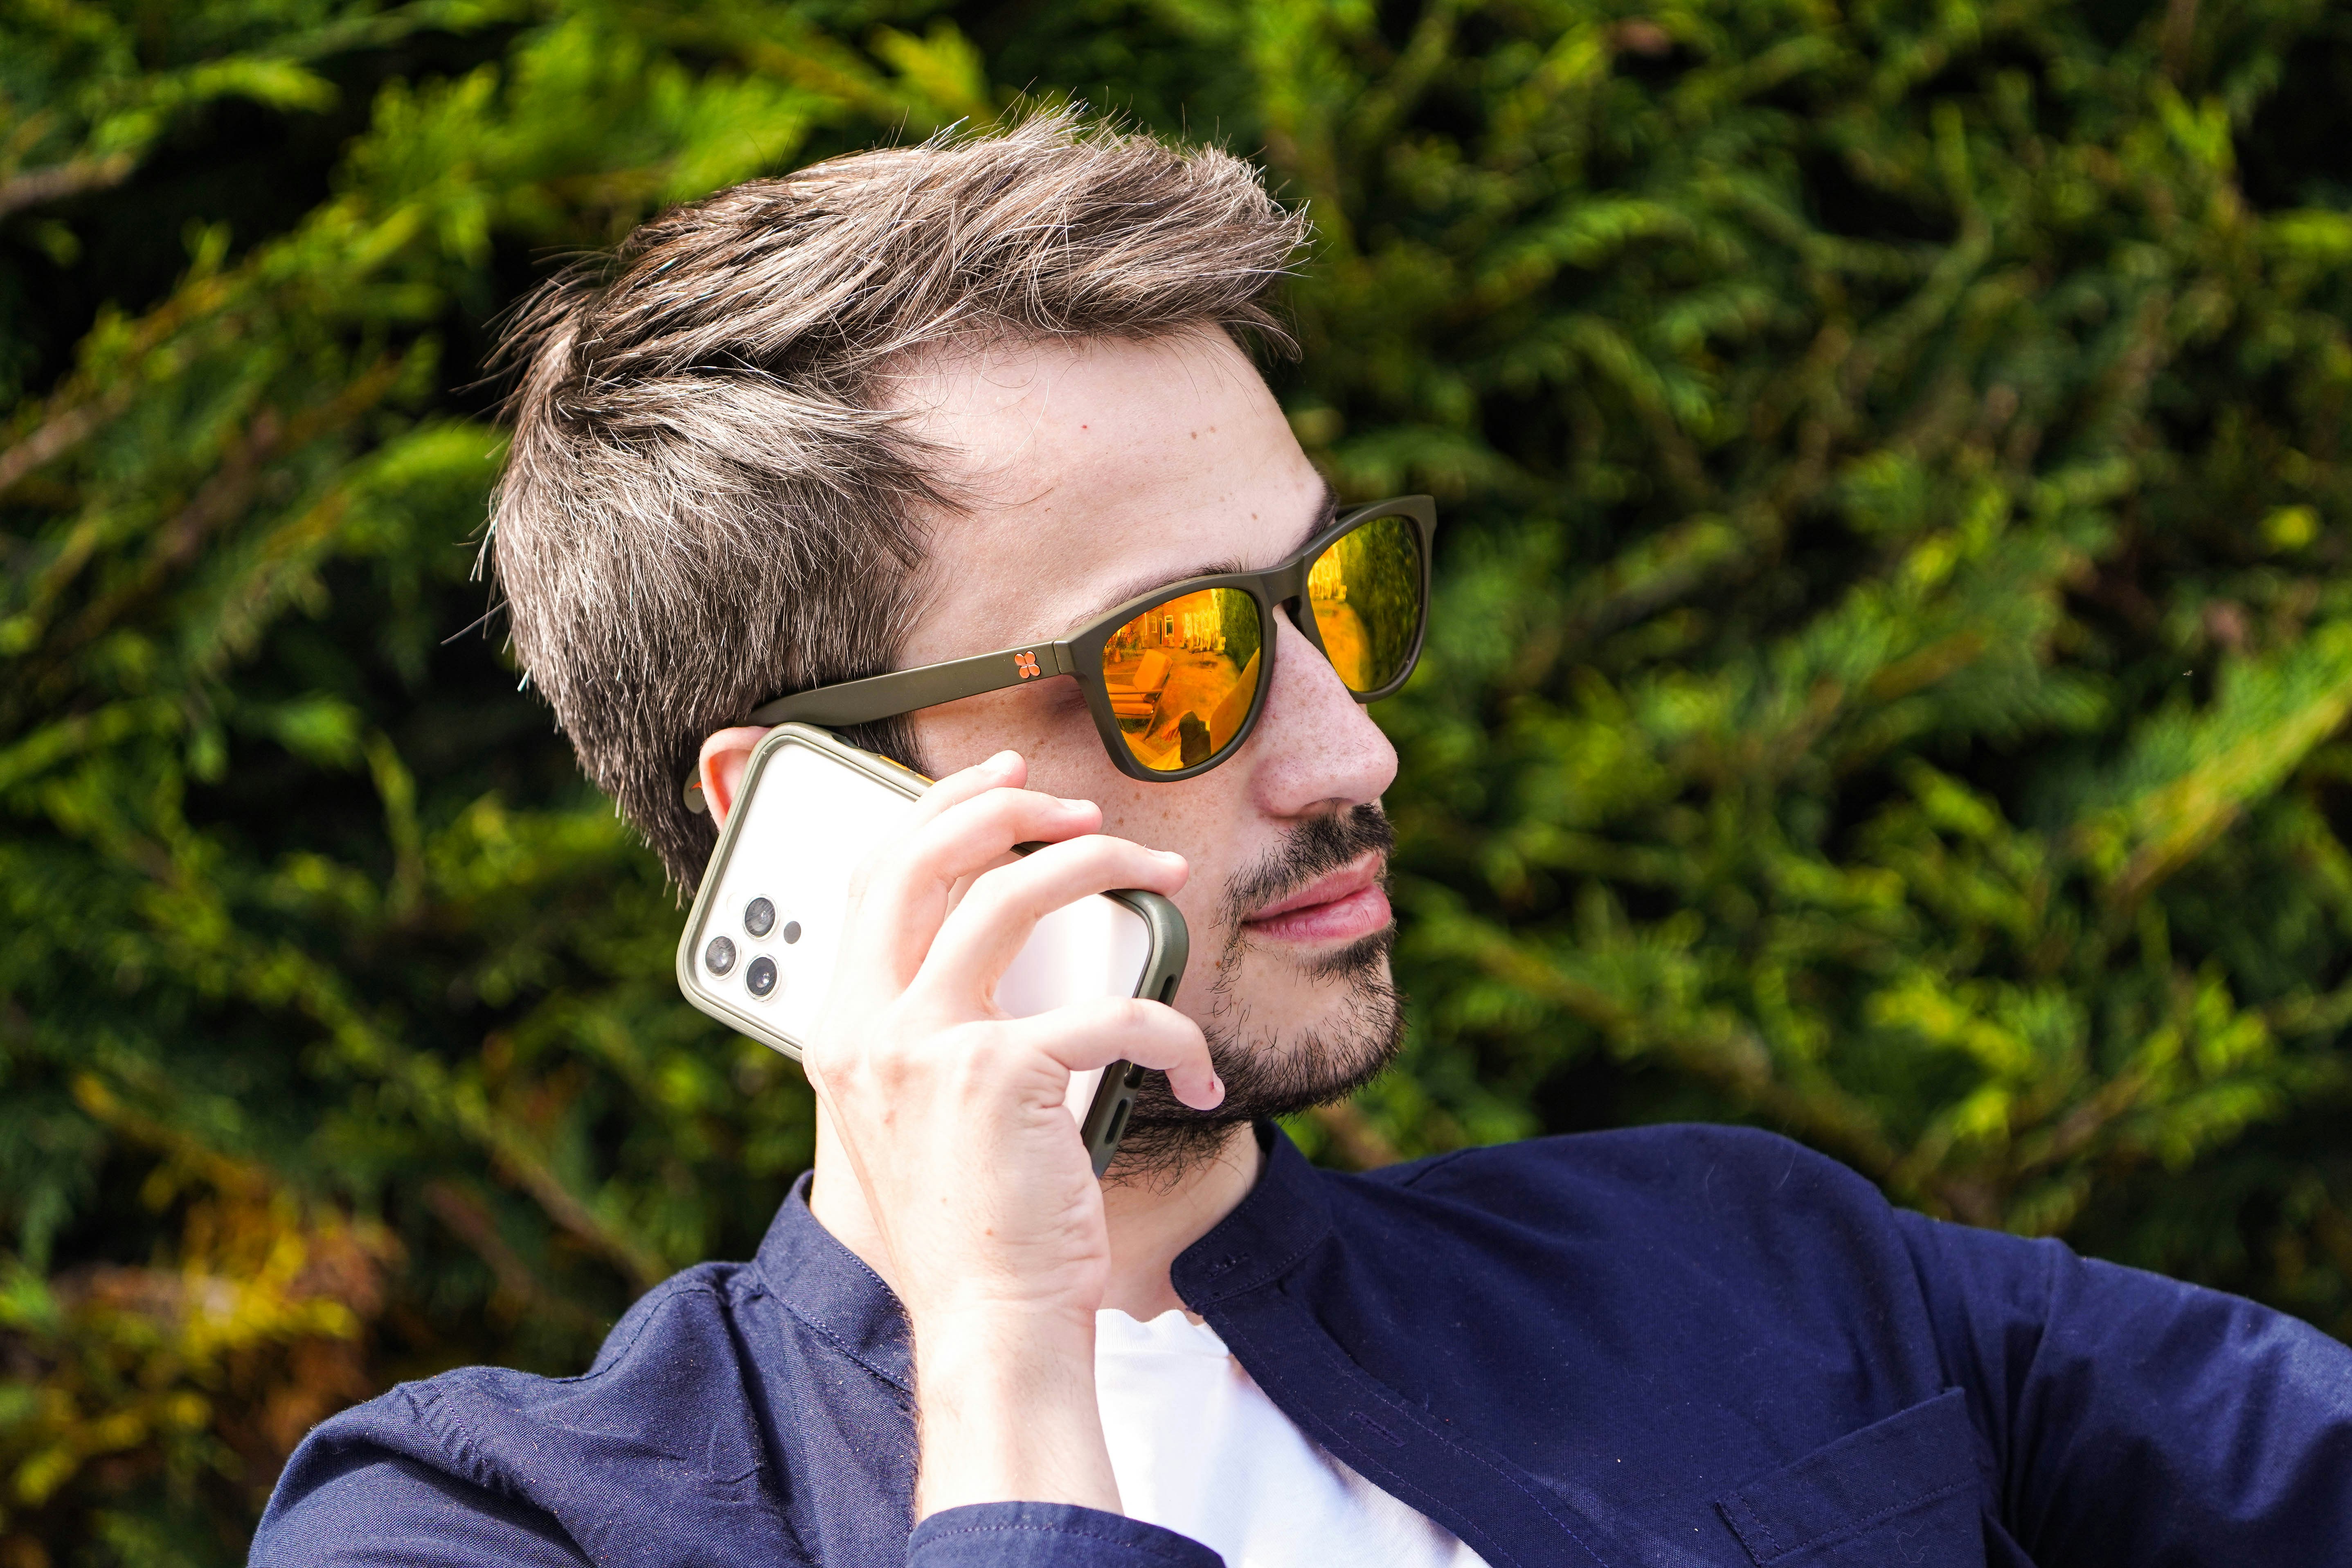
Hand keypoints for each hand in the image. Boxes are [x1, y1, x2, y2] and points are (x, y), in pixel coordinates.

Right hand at [798, 750, 1221, 1516]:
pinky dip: (1172, 1029)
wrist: (988, 1322)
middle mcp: (866, 1028)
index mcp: (841, 1030)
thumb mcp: (918, 1112)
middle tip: (1083, 810)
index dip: (936, 812)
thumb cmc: (970, 1224)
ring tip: (1162, 875)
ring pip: (1013, 898)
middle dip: (1007, 809)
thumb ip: (929, 1028)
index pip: (872, 877)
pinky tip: (1196, 1067)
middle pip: (924, 859)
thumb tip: (994, 942)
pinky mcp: (1001, 1075)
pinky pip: (1110, 1010)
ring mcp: (925, 1046)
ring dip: (1102, 869)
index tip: (1000, 786)